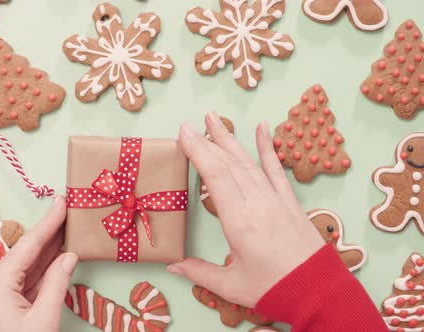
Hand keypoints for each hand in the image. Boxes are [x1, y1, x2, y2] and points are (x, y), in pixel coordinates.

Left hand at [0, 196, 77, 331]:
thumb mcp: (44, 319)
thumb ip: (57, 283)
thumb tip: (69, 256)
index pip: (29, 244)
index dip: (49, 221)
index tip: (62, 200)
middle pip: (26, 250)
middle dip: (50, 231)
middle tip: (69, 211)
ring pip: (27, 265)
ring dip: (48, 249)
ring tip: (68, 229)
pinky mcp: (1, 304)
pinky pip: (25, 280)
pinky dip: (43, 269)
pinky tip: (59, 257)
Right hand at [167, 112, 324, 307]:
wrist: (320, 293)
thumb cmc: (275, 290)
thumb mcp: (231, 285)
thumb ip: (200, 272)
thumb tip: (172, 265)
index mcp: (239, 221)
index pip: (215, 176)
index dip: (198, 151)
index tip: (184, 133)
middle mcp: (257, 203)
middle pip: (229, 164)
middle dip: (208, 141)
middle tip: (191, 124)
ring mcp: (275, 200)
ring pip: (248, 162)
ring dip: (230, 139)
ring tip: (215, 120)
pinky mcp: (289, 202)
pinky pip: (276, 170)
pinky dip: (268, 148)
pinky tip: (263, 129)